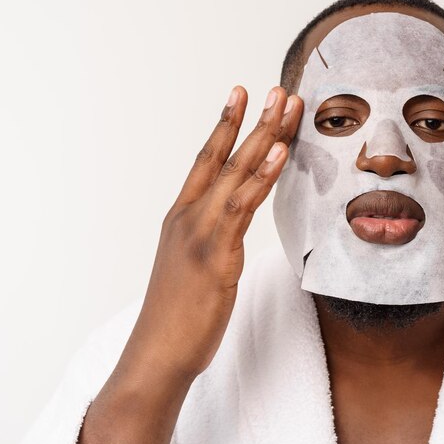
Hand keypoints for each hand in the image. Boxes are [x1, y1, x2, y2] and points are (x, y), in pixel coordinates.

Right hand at [125, 86, 302, 379]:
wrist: (157, 354)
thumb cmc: (178, 317)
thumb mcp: (194, 268)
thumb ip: (212, 240)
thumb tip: (233, 228)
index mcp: (182, 218)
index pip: (206, 160)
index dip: (224, 125)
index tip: (241, 96)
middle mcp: (188, 217)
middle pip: (225, 156)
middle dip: (253, 120)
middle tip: (278, 89)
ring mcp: (200, 232)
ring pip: (237, 173)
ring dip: (265, 136)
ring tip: (286, 105)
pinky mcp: (216, 254)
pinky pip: (243, 207)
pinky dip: (262, 177)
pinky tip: (278, 153)